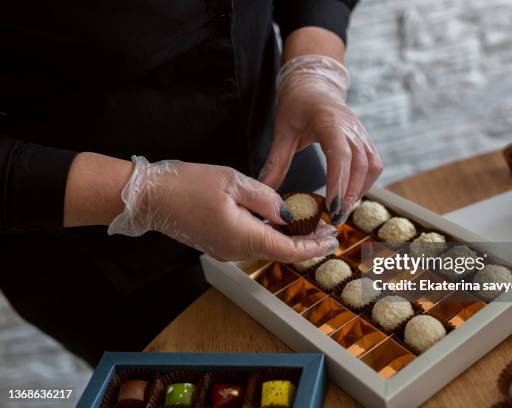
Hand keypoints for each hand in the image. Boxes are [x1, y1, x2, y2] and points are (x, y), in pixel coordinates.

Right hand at [108, 156, 338, 261]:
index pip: (288, 249)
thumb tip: (287, 215)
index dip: (314, 246)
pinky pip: (250, 243)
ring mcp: (224, 250)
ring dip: (288, 240)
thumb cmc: (188, 184)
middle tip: (326, 231)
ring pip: (265, 248)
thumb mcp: (234, 181)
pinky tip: (279, 224)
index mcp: (244, 237)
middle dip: (306, 244)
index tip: (333, 238)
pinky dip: (270, 236)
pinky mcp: (217, 244)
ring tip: (309, 226)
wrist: (149, 196)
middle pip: (280, 252)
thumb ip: (266, 199)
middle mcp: (236, 251)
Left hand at [259, 55, 382, 223]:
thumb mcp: (282, 130)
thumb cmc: (296, 103)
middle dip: (350, 194)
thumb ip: (276, 161)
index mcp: (329, 121)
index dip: (339, 181)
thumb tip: (265, 191)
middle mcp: (351, 127)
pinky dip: (364, 183)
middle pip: (360, 165)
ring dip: (359, 190)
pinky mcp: (365, 139)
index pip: (340, 154)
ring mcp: (361, 133)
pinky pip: (373, 164)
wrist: (314, 83)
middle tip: (334, 218)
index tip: (332, 205)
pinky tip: (349, 195)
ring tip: (342, 210)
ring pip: (371, 166)